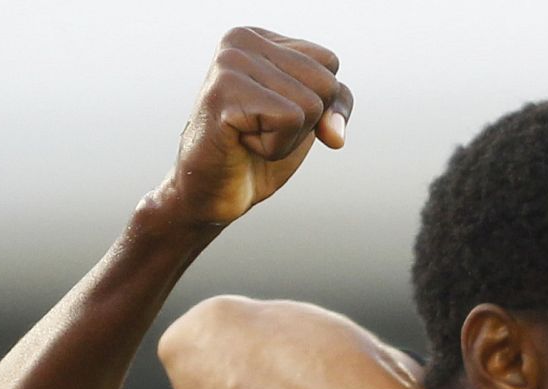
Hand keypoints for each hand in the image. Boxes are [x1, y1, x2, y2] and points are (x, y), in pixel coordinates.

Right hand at [162, 27, 352, 226]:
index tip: (277, 116)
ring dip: (287, 138)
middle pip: (325, 83)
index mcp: (260, 37)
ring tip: (249, 136)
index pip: (329, 63)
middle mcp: (241, 39)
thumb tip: (335, 133)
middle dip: (305, 123)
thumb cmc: (257, 154)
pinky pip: (290, 120)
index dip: (321, 104)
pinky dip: (275, 147)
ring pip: (311, 105)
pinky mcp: (225, 91)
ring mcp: (230, 62)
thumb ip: (335, 105)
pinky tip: (242, 143)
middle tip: (261, 130)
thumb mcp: (307, 122)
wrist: (211, 192)